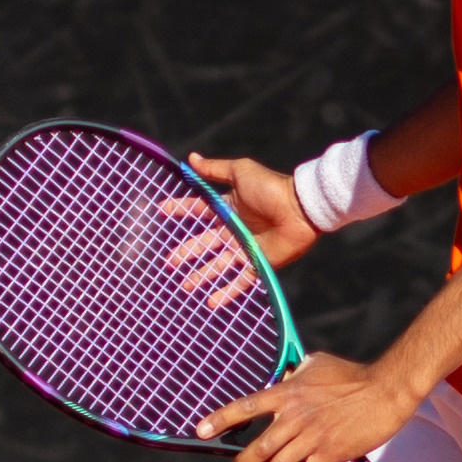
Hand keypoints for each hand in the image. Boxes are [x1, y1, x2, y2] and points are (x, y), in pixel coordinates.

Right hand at [161, 153, 319, 305]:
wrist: (300, 207)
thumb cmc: (271, 187)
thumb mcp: (240, 172)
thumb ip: (215, 169)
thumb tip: (191, 159)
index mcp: (229, 206)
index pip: (198, 210)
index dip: (180, 210)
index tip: (161, 210)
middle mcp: (234, 228)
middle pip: (204, 243)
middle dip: (186, 253)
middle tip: (168, 262)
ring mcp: (245, 247)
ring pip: (218, 265)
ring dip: (201, 276)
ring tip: (186, 286)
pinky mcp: (258, 262)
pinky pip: (240, 280)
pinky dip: (227, 293)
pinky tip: (212, 302)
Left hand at [196, 353, 419, 461]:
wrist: (384, 391)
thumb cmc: (351, 374)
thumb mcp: (316, 363)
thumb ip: (294, 373)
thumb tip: (283, 376)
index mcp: (287, 393)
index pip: (246, 407)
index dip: (220, 419)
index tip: (201, 430)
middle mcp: (295, 417)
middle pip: (257, 449)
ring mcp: (313, 437)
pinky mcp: (331, 454)